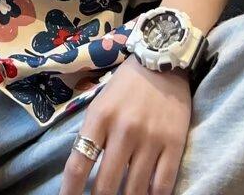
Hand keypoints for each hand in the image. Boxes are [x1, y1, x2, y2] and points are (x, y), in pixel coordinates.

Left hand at [60, 56, 190, 194]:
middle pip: (106, 184)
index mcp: (100, 117)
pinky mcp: (174, 145)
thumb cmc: (126, 84)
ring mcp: (150, 139)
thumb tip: (83, 170)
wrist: (163, 62)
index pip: (79, 163)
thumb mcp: (101, 102)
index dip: (69, 190)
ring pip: (135, 190)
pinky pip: (162, 186)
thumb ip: (93, 132)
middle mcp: (123, 130)